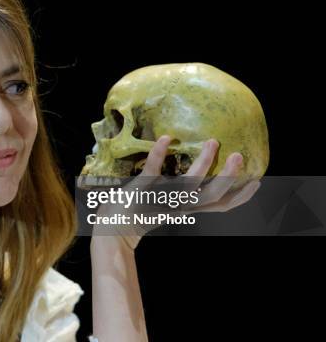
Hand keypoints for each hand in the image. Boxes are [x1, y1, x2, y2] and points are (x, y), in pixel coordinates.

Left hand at [93, 135, 260, 250]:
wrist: (111, 228)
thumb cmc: (139, 212)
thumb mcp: (165, 204)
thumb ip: (178, 193)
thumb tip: (191, 172)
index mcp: (186, 209)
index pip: (219, 206)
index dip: (240, 196)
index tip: (257, 183)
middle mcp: (178, 206)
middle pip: (213, 197)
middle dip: (229, 177)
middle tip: (239, 156)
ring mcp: (161, 199)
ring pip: (189, 184)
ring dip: (203, 163)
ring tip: (213, 142)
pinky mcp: (143, 189)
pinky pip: (154, 169)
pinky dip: (159, 153)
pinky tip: (166, 138)